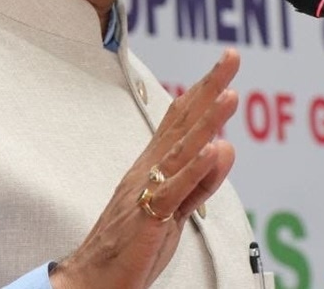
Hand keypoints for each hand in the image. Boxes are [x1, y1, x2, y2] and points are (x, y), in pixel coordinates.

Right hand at [50, 49, 240, 288]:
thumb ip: (201, 180)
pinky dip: (196, 169)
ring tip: (230, 95)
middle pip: (182, 121)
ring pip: (182, 149)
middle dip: (209, 88)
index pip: (182, 118)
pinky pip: (175, 190)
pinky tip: (214, 149)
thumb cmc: (131, 244)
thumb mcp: (176, 208)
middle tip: (231, 58)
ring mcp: (148, 191)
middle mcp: (149, 170)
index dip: (204, 89)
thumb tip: (224, 147)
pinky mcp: (149, 217)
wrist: (92, 279)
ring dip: (207, 120)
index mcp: (154, 165)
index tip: (225, 63)